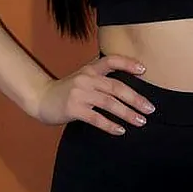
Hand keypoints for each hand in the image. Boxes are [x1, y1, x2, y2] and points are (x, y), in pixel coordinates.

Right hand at [35, 53, 156, 134]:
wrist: (41, 98)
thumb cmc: (67, 90)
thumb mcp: (84, 78)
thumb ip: (101, 79)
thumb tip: (129, 88)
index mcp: (91, 69)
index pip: (112, 61)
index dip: (128, 63)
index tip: (144, 70)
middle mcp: (86, 78)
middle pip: (116, 87)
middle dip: (136, 99)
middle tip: (150, 109)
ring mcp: (79, 93)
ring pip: (109, 103)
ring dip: (127, 113)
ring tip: (141, 121)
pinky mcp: (73, 109)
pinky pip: (96, 118)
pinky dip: (110, 125)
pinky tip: (120, 130)